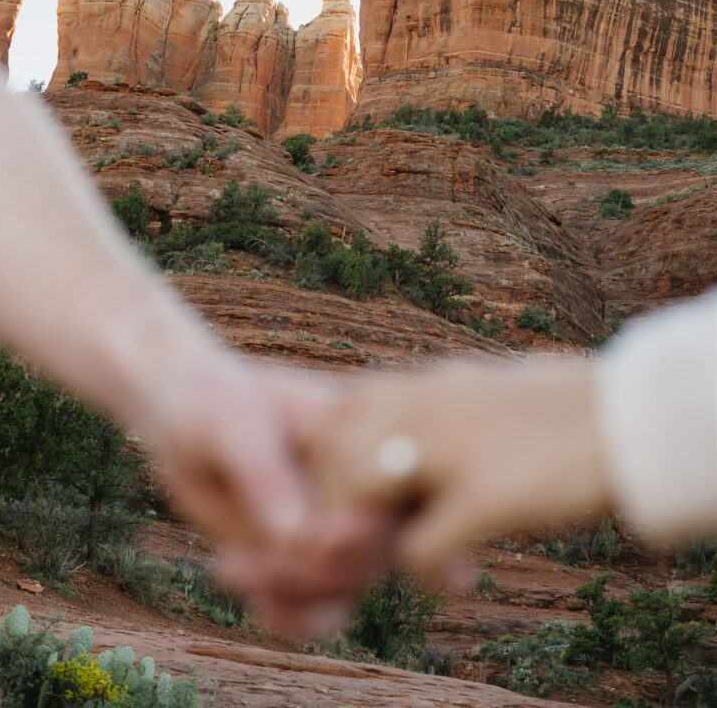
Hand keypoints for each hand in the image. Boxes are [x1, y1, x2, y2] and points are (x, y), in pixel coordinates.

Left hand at [137, 357, 390, 635]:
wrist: (187, 416)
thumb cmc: (216, 404)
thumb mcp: (235, 425)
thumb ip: (266, 474)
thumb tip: (299, 538)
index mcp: (365, 438)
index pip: (390, 499)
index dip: (353, 534)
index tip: (292, 539)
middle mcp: (362, 483)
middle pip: (374, 555)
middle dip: (309, 574)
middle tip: (239, 565)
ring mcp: (339, 520)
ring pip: (349, 587)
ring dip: (293, 597)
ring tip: (232, 571)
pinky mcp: (311, 554)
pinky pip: (325, 608)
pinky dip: (290, 616)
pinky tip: (242, 585)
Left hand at [301, 362, 609, 581]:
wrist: (632, 418)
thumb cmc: (568, 410)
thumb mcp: (489, 390)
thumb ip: (444, 405)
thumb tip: (416, 424)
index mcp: (431, 381)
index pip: (337, 406)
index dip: (331, 456)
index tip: (358, 495)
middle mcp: (428, 405)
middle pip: (329, 447)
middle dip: (336, 497)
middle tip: (371, 535)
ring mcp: (452, 448)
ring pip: (354, 490)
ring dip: (368, 536)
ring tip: (408, 558)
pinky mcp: (486, 496)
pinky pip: (416, 549)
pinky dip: (427, 578)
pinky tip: (461, 582)